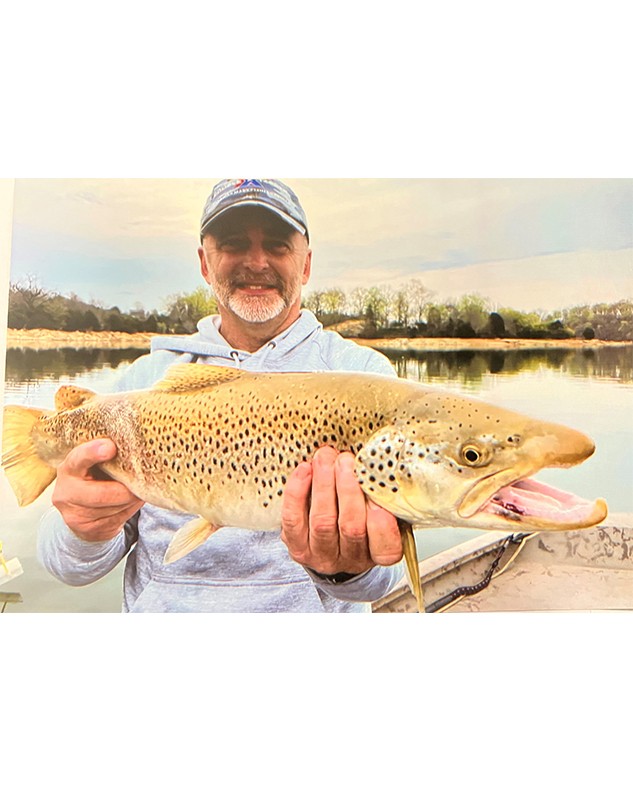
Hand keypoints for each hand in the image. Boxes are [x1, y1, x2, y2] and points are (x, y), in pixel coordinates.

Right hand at [51, 438, 143, 541]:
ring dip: (132, 499)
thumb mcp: (94, 464)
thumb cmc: (94, 477)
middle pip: (102, 494)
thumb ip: (107, 456)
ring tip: (136, 490)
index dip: (93, 453)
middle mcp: (66, 492)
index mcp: (69, 468)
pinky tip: (130, 502)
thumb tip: (134, 450)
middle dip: (126, 490)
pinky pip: (118, 519)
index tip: (111, 447)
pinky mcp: (88, 530)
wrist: (80, 511)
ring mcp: (74, 514)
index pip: (79, 459)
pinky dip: (130, 509)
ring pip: (114, 508)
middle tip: (142, 482)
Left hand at [280, 446, 402, 577]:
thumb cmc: (361, 517)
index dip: (383, 522)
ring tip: (325, 458)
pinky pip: (293, 520)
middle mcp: (351, 559)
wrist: (330, 540)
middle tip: (347, 460)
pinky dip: (297, 492)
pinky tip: (304, 469)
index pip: (386, 549)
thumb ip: (382, 497)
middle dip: (349, 489)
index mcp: (379, 555)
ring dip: (324, 484)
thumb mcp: (379, 511)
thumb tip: (377, 466)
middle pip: (351, 528)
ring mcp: (321, 555)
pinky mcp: (297, 546)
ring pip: (322, 521)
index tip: (378, 490)